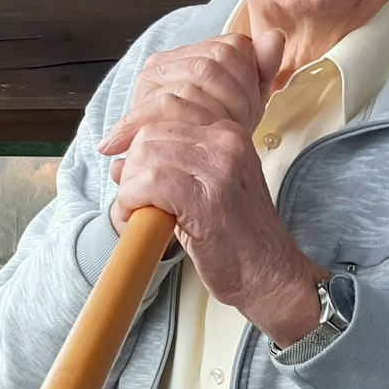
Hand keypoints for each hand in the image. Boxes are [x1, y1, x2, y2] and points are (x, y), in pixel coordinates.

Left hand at [97, 30, 324, 341]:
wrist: (269, 275)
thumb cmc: (236, 238)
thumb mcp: (207, 189)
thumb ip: (169, 168)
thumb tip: (118, 162)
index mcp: (228, 134)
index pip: (166, 113)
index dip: (134, 139)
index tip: (119, 164)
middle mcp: (226, 142)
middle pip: (149, 135)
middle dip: (133, 170)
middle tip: (136, 203)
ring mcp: (218, 167)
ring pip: (144, 158)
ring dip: (129, 191)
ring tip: (138, 216)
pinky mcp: (204, 195)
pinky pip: (148, 184)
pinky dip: (132, 204)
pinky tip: (140, 221)